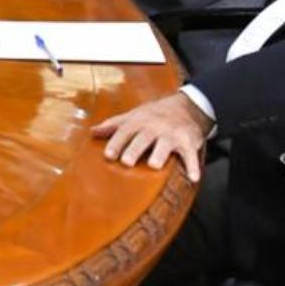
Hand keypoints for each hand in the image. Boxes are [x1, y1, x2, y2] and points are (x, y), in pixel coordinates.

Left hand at [91, 92, 213, 182]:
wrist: (185, 107)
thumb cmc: (152, 116)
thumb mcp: (133, 117)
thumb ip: (113, 125)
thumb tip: (92, 132)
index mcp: (139, 121)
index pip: (125, 131)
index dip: (116, 142)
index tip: (108, 155)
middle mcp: (155, 127)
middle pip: (144, 137)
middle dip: (135, 148)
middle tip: (126, 161)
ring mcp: (172, 134)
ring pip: (166, 144)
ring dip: (160, 154)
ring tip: (154, 165)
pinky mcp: (188, 142)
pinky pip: (191, 155)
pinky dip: (193, 166)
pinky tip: (193, 178)